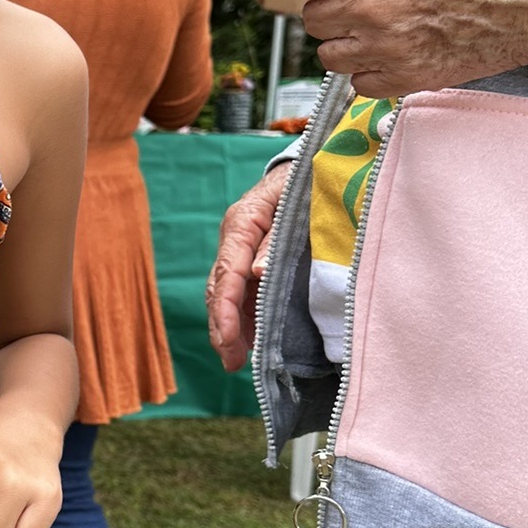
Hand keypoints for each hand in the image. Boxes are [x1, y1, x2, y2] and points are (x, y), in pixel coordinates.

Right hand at [207, 168, 286, 371]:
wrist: (308, 164)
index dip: (227, 310)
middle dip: (222, 328)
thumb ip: (277, 238)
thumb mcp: (295, 203)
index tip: (229, 341)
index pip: (227, 272)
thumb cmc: (305, 180)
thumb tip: (258, 273)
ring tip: (235, 361)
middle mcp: (234, 238)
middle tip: (230, 362)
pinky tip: (250, 341)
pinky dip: (243, 317)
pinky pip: (241, 291)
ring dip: (230, 327)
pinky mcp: (250, 257)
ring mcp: (240, 248)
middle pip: (219, 288)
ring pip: (226, 293)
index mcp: (241, 223)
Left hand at [288, 0, 527, 93]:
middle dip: (332, 6)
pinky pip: (359, 85)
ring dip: (347, 42)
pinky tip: (394, 51)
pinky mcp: (409, 78)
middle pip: (313, 18)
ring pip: (331, 56)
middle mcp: (369, 6)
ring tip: (382, 26)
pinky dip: (369, 72)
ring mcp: (387, 47)